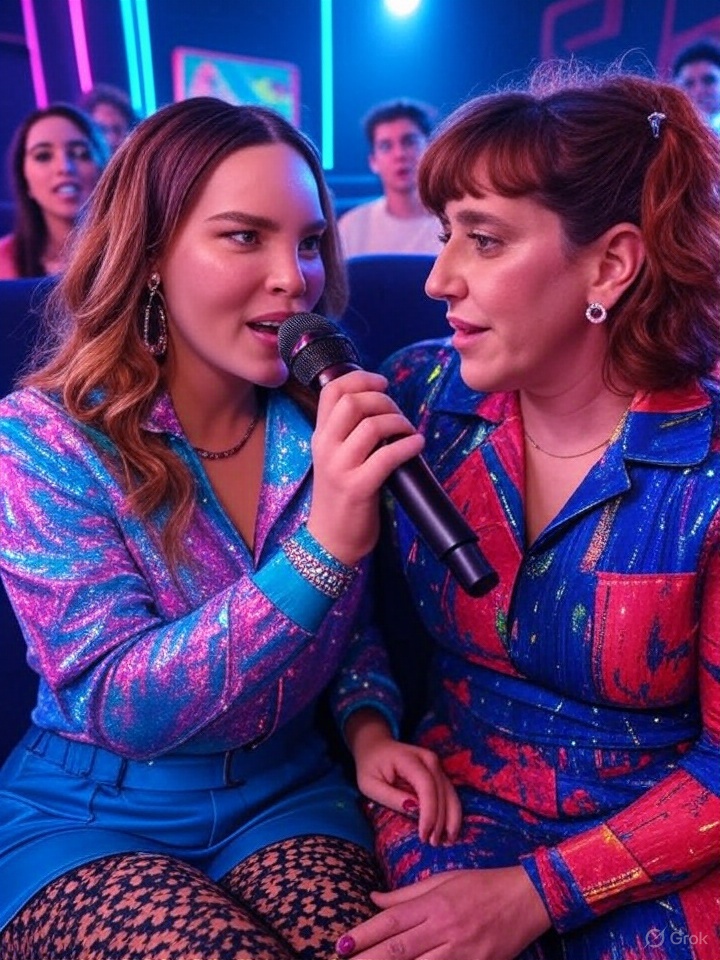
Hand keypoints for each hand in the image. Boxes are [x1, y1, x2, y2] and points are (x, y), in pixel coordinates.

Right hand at [306, 370, 423, 564]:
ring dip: (398, 422)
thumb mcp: (336, 458)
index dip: (360, 378)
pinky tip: (417, 445)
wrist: (330, 540)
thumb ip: (349, 433)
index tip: (382, 382)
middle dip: (383, 400)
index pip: (332, 390)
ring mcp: (340, 467)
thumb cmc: (341, 497)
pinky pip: (387, 456)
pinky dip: (408, 445)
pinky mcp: (358, 487)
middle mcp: (325, 447)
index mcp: (320, 436)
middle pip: (353, 401)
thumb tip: (382, 407)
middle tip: (398, 414)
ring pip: (371, 426)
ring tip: (409, 432)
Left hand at [336, 867, 551, 959]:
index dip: (364, 935)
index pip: (391, 921)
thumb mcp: (443, 880)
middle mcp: (444, 928)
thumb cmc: (481, 885)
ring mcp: (462, 951)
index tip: (341, 945)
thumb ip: (406, 895)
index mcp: (434, 903)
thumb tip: (374, 899)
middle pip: (398, 950)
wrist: (527, 898)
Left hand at [348, 711, 461, 844]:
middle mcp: (428, 759)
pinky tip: (448, 831)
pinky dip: (450, 813)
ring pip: (451, 794)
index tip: (424, 835)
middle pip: (442, 791)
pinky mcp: (438, 773)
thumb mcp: (370, 784)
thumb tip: (414, 810)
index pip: (426, 785)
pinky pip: (448, 794)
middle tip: (433, 844)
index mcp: (409, 759)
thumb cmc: (370, 766)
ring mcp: (436, 765)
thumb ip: (391, 796)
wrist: (376, 746)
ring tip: (445, 842)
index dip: (429, 812)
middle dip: (441, 820)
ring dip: (451, 819)